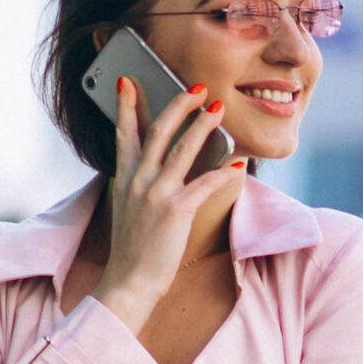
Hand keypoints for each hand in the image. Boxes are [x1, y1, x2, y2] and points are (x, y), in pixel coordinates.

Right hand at [93, 75, 246, 334]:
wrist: (128, 283)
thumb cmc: (133, 250)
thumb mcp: (127, 211)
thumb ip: (137, 187)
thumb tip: (151, 170)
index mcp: (124, 179)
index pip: (124, 134)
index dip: (127, 106)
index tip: (127, 81)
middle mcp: (138, 181)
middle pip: (158, 132)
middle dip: (178, 105)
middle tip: (196, 87)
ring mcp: (155, 194)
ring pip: (182, 150)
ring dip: (202, 126)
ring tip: (218, 108)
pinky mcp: (175, 211)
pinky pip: (204, 184)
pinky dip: (223, 172)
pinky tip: (238, 162)